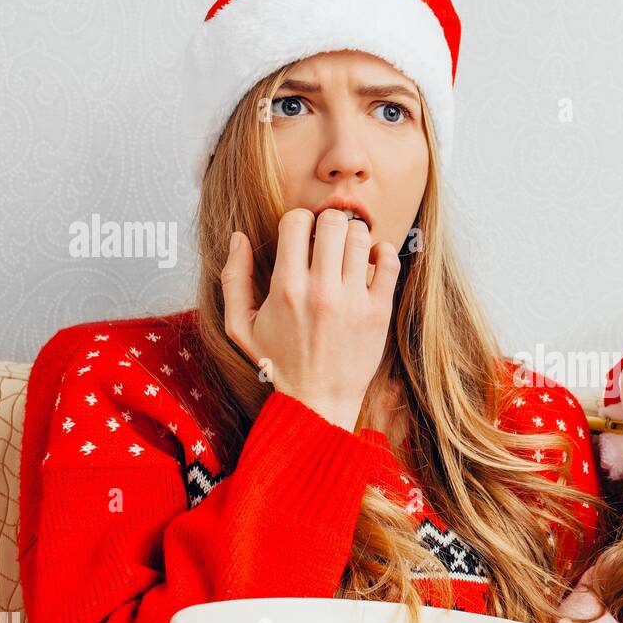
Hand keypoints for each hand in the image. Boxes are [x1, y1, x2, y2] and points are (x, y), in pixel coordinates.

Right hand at [220, 208, 400, 431]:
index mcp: (285, 289)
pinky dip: (382, 251)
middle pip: (333, 222)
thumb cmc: (280, 362)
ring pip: (361, 237)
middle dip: (328, 223)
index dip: (298, 221)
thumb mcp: (240, 326)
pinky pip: (389, 261)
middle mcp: (321, 291)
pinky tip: (370, 261)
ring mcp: (353, 301)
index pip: (296, 221)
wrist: (318, 401)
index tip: (302, 236)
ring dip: (354, 237)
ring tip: (347, 252)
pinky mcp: (379, 312)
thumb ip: (233, 278)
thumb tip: (239, 237)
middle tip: (327, 240)